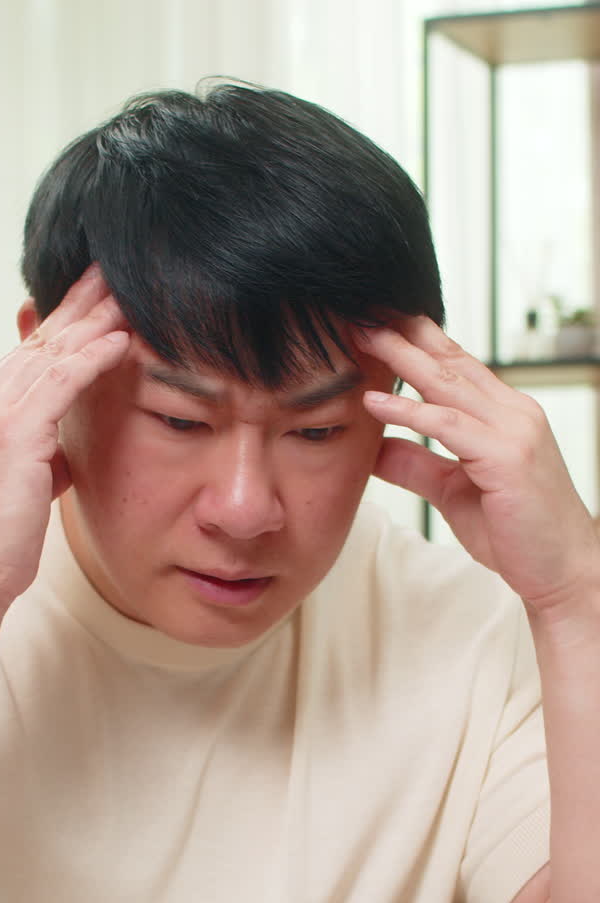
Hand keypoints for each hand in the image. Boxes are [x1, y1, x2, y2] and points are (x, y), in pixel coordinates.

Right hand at [0, 265, 128, 618]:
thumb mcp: (13, 496)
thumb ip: (36, 464)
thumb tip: (63, 456)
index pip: (19, 361)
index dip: (57, 329)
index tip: (87, 305)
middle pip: (34, 344)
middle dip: (75, 306)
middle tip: (108, 273)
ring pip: (48, 354)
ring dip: (92, 320)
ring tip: (126, 292)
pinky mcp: (10, 435)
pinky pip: (59, 382)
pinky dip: (93, 358)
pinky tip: (122, 339)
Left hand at [357, 315, 599, 617]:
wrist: (562, 571)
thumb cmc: (516, 534)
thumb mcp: (453, 492)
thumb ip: (417, 465)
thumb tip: (374, 447)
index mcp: (505, 415)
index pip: (457, 365)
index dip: (417, 340)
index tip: (377, 320)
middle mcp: (513, 412)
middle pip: (449, 362)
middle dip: (403, 334)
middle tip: (361, 311)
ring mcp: (513, 431)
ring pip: (447, 384)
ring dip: (400, 358)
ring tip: (361, 336)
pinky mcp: (506, 456)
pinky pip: (447, 425)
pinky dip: (408, 410)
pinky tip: (374, 401)